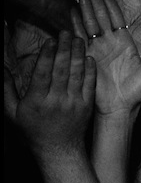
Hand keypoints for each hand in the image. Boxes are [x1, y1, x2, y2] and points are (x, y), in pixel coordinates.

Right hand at [3, 31, 95, 155]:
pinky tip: (89, 58)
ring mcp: (74, 103)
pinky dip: (90, 71)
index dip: (47, 55)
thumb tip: (2, 69)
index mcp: (37, 100)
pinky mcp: (87, 106)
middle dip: (64, 49)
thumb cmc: (33, 130)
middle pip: (61, 70)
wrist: (59, 150)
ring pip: (77, 75)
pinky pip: (90, 85)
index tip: (50, 40)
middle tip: (66, 32)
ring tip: (78, 39)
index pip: (43, 73)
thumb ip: (6, 90)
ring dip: (78, 55)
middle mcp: (57, 100)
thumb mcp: (12, 112)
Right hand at [75, 0, 140, 119]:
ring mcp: (97, 48)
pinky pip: (81, 37)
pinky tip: (72, 11)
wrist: (121, 107)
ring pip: (90, 22)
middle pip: (100, 14)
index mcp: (125, 41)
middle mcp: (109, 42)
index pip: (115, 15)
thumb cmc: (136, 91)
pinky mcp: (87, 56)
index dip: (108, 0)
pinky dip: (76, 24)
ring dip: (85, 6)